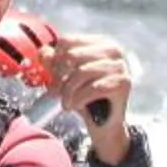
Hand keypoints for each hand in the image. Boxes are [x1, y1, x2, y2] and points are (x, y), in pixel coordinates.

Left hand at [48, 31, 134, 153]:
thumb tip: (43, 52)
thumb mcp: (66, 77)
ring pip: (81, 72)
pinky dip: (78, 99)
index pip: (67, 42)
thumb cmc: (86, 97)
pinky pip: (93, 88)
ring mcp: (120, 66)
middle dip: (59, 76)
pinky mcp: (123, 83)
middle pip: (72, 55)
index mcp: (99, 43)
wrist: (104, 124)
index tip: (53, 76)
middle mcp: (113, 50)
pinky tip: (74, 106)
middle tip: (56, 91)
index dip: (54, 60)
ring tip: (64, 103)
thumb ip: (54, 62)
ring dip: (67, 91)